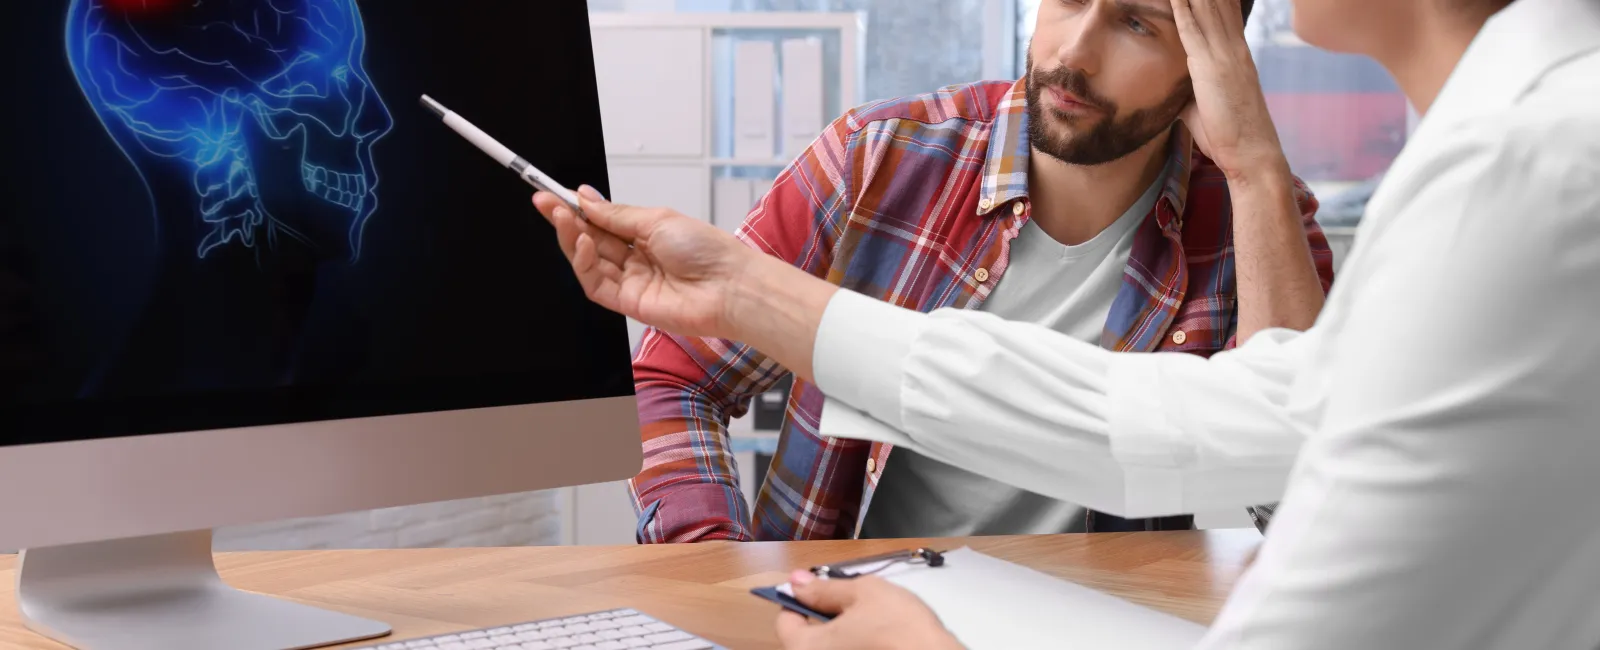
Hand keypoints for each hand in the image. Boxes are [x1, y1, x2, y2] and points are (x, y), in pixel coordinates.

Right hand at [531, 187, 756, 339]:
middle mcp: (636, 258)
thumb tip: (586, 197)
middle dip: (566, 220)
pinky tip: (581, 243)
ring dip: (571, 239)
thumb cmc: (706, 250)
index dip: (577, 209)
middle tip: (545, 202)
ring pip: (588, 261)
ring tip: (563, 218)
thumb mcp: (657, 219)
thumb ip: (617, 214)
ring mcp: (631, 282)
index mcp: (646, 234)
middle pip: (591, 240)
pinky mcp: (627, 304)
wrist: (729, 287)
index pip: (602, 221)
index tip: (554, 194)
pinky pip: (595, 283)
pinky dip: (583, 263)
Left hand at [775, 570, 964, 649]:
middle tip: (853, 601)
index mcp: (805, 648)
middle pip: (807, 637)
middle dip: (825, 615)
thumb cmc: (899, 628)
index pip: (785, 621)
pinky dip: (857, 644)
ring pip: (831, 646)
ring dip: (843, 631)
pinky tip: (881, 638)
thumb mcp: (862, 593)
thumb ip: (824, 588)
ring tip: (873, 619)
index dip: (799, 598)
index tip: (820, 587)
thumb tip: (796, 581)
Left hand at [1172, 0, 1288, 178]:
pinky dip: (1182, 7)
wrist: (1253, 154)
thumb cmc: (1229, 135)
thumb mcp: (1204, 106)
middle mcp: (1232, 46)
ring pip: (1204, 6)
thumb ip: (1190, 90)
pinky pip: (1192, 28)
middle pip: (1215, 0)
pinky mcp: (1211, 67)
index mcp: (1235, 52)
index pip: (1222, 8)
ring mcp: (1224, 54)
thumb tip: (1176, 91)